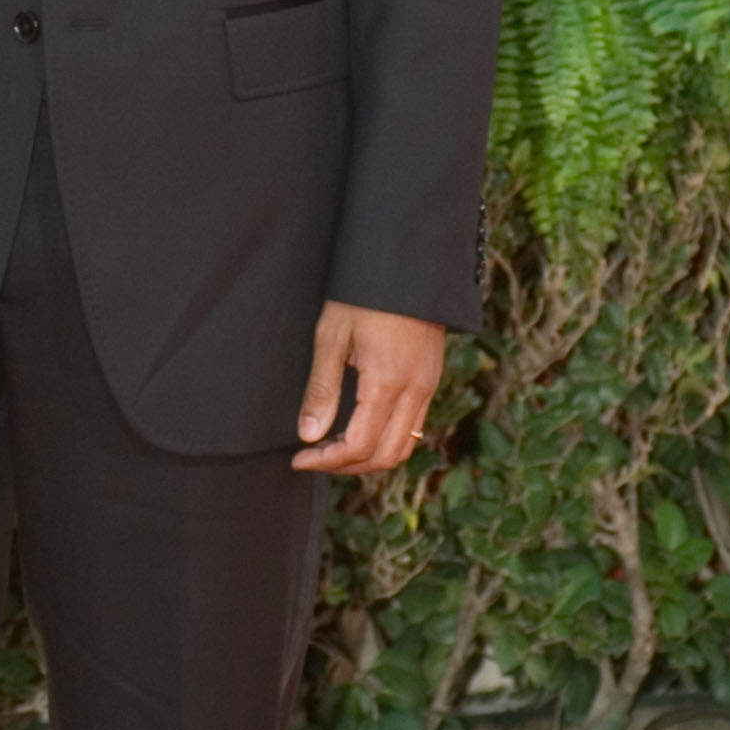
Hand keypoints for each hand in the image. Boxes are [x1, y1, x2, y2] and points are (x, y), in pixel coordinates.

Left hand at [292, 302, 445, 476]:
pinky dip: (386, 439)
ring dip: (369, 456)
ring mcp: (428, 386)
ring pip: (403, 446)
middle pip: (385, 456)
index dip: (326, 461)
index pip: (358, 446)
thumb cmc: (363, 294)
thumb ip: (321, 389)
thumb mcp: (331, 336)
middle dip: (347, 466)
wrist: (407, 262)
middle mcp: (415, 391)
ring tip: (334, 447)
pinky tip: (358, 426)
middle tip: (314, 457)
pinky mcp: (431, 379)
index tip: (298, 459)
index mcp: (387, 383)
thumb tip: (308, 435)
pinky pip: (413, 427)